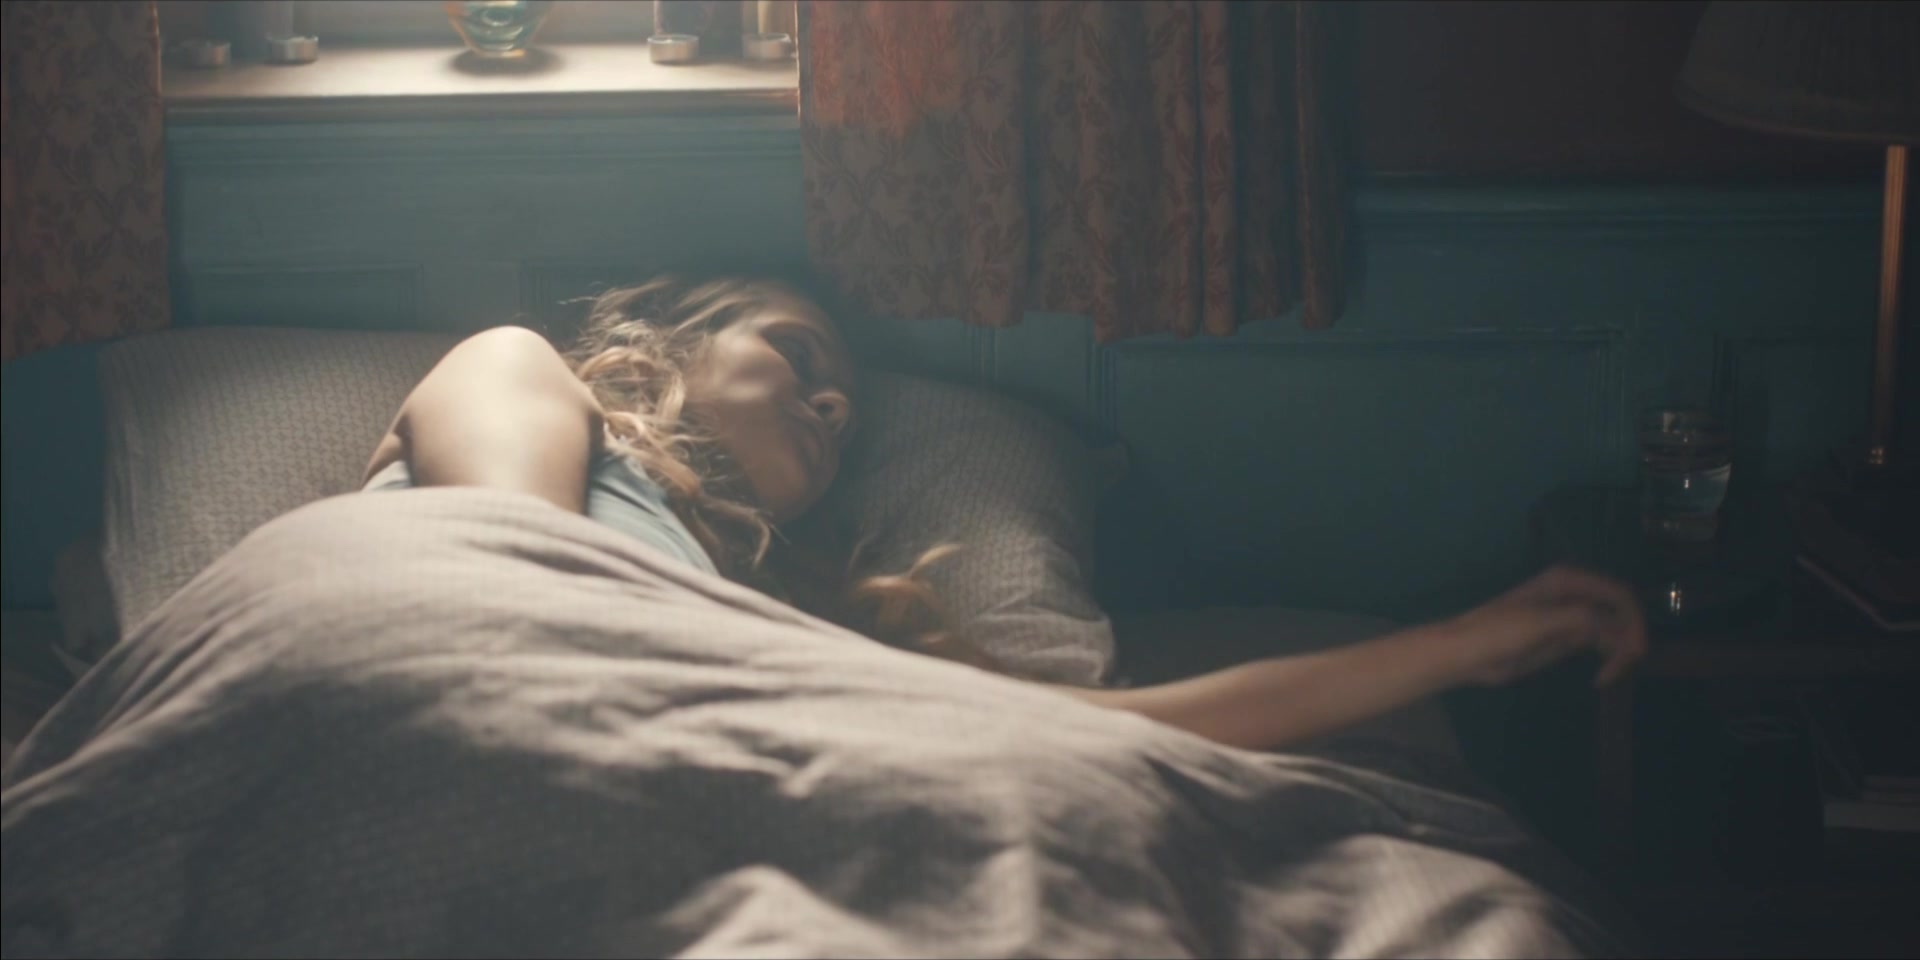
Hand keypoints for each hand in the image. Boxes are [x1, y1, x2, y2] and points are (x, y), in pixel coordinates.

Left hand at [1442, 565, 1648, 688]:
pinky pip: (1600, 642)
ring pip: (1614, 629)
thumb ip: (1583, 619)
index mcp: (1569, 580)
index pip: (1620, 594)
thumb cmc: (1498, 632)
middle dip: (1629, 637)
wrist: (1467, 653)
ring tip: (1608, 675)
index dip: (1634, 620)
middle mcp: (1575, 593)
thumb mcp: (1542, 623)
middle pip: (1621, 611)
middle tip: (1624, 666)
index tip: (1636, 651)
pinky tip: (1601, 677)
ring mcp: (1571, 615)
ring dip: (1620, 650)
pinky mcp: (1566, 636)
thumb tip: (1621, 628)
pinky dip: (1609, 657)